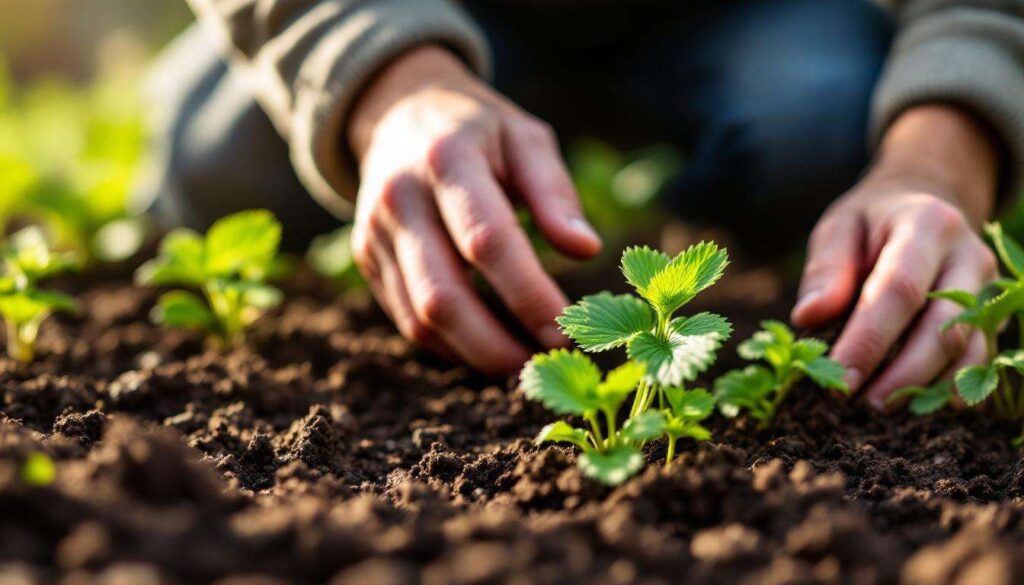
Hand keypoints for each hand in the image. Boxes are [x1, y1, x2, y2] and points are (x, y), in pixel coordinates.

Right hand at [347, 45, 601, 374]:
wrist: (397, 112)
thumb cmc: (479, 131)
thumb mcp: (525, 138)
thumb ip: (554, 192)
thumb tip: (586, 249)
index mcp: (447, 160)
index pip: (488, 241)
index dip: (528, 295)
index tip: (565, 332)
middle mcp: (400, 199)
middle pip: (442, 296)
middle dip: (496, 345)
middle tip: (543, 366)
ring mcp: (375, 232)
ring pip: (419, 319)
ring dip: (473, 355)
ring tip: (521, 366)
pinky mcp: (366, 258)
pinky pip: (406, 320)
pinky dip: (449, 346)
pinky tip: (487, 349)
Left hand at [792, 105, 999, 408]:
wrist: (926, 203)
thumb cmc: (871, 222)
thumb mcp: (838, 228)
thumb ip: (825, 269)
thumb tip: (807, 317)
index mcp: (927, 225)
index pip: (899, 290)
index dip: (869, 339)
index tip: (840, 375)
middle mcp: (968, 255)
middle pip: (943, 326)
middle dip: (903, 373)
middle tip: (862, 402)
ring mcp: (988, 286)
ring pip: (968, 348)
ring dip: (927, 385)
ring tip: (882, 405)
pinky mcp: (993, 313)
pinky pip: (979, 356)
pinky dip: (949, 385)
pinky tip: (917, 402)